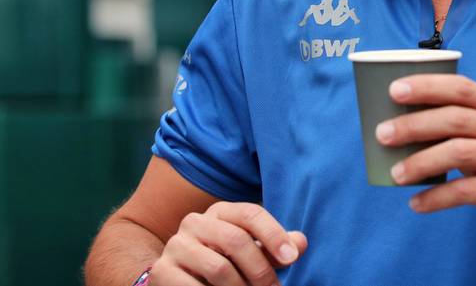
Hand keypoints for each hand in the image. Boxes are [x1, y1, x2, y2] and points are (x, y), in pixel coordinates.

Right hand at [152, 202, 306, 285]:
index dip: (274, 235)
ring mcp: (176, 246)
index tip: (292, 259)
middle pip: (236, 240)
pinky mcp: (162, 272)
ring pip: (219, 267)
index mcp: (220, 211)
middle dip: (261, 269)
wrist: (177, 277)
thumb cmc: (224, 261)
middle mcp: (195, 222)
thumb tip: (301, 243)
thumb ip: (275, 246)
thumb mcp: (250, 252)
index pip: (251, 214)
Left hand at [375, 74, 475, 240]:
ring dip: (421, 162)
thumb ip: (457, 124)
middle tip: (383, 134)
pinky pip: (465, 191)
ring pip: (459, 152)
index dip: (427, 86)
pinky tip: (416, 203)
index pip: (461, 87)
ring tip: (395, 174)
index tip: (394, 90)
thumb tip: (399, 123)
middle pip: (455, 118)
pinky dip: (436, 198)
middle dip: (414, 124)